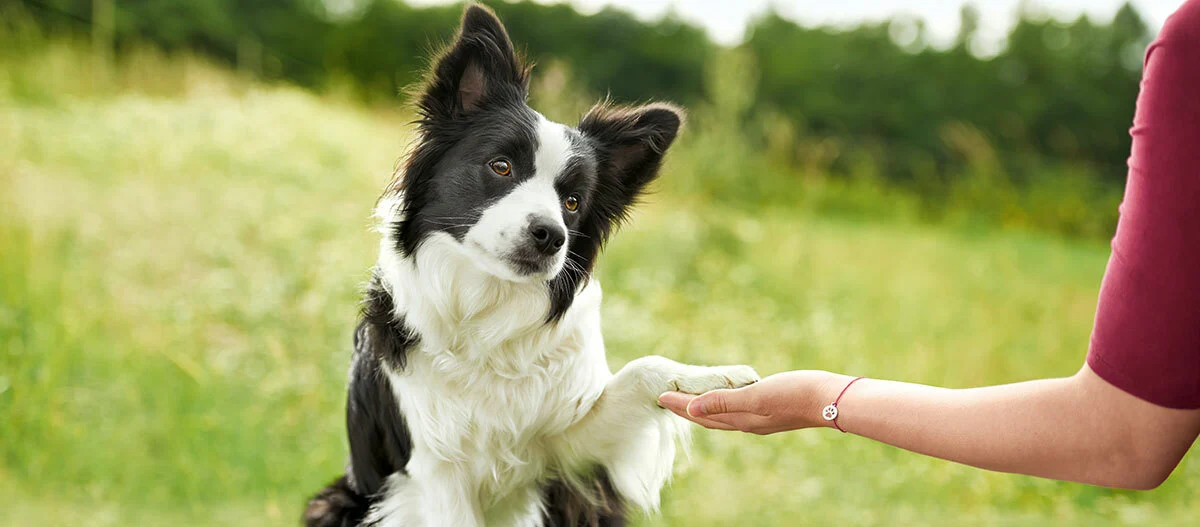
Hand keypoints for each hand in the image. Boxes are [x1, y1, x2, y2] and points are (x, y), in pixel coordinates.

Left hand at [657, 370, 849, 434]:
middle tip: (666, 400)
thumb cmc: (796, 394)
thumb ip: (724, 401)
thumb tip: (692, 409)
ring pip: (723, 415)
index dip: (679, 406)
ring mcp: (761, 419)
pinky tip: (728, 399)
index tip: (659, 396)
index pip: (702, 414)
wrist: (832, 399)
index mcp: (742, 419)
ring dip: (704, 408)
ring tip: (690, 401)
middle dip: (686, 409)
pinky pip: (738, 410)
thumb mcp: (757, 395)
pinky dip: (724, 405)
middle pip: (708, 418)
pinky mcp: (773, 411)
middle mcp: (748, 422)